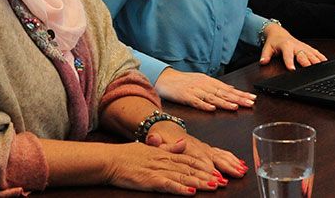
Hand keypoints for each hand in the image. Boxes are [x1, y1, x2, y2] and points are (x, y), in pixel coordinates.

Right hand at [104, 141, 220, 194]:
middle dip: (208, 175)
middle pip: (191, 168)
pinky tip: (191, 191)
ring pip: (183, 176)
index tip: (218, 171)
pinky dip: (180, 187)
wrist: (110, 160)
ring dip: (200, 182)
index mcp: (165, 153)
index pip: (190, 159)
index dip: (205, 165)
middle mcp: (164, 160)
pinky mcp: (150, 180)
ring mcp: (158, 170)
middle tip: (223, 181)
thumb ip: (169, 147)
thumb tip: (184, 143)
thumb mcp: (151, 148)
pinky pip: (168, 184)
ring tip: (214, 186)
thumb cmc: (127, 156)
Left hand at [146, 123, 247, 180]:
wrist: (165, 127)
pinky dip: (232, 158)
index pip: (199, 157)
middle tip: (237, 173)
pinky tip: (241, 164)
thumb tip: (154, 139)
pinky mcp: (208, 149)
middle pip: (214, 156)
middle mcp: (198, 145)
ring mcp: (205, 147)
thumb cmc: (161, 136)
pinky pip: (222, 153)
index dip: (208, 167)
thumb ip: (155, 141)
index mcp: (186, 144)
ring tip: (242, 170)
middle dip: (226, 165)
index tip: (217, 176)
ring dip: (232, 162)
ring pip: (220, 154)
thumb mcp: (155, 138)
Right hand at [155, 68, 255, 111]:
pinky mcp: (185, 97)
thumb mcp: (202, 80)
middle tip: (250, 103)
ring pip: (212, 97)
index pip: (228, 89)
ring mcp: (195, 91)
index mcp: (209, 81)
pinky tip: (212, 108)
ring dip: (224, 102)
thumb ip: (216, 86)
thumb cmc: (184, 81)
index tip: (252, 98)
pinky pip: (196, 102)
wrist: (165, 78)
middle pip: (223, 93)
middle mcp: (204, 85)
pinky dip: (204, 105)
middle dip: (238, 98)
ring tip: (235, 107)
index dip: (241, 94)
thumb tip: (231, 89)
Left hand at [259, 23, 327, 69]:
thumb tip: (263, 62)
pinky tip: (326, 63)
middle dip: (307, 63)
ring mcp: (303, 46)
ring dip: (317, 61)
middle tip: (311, 72)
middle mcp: (296, 46)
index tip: (292, 69)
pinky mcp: (307, 47)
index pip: (288, 55)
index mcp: (286, 46)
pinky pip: (315, 52)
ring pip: (311, 54)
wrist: (279, 33)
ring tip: (322, 69)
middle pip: (303, 55)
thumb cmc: (274, 42)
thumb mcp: (267, 47)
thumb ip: (265, 55)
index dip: (290, 62)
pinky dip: (321, 57)